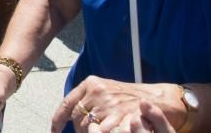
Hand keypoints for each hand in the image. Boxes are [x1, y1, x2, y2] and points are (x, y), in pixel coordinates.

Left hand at [50, 77, 184, 132]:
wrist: (156, 99)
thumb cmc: (128, 97)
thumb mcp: (106, 90)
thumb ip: (89, 99)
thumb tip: (70, 116)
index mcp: (91, 83)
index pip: (67, 103)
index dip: (58, 120)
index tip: (54, 131)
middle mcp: (97, 91)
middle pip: (76, 118)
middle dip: (78, 130)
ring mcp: (108, 103)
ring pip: (87, 127)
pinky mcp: (118, 116)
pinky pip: (101, 132)